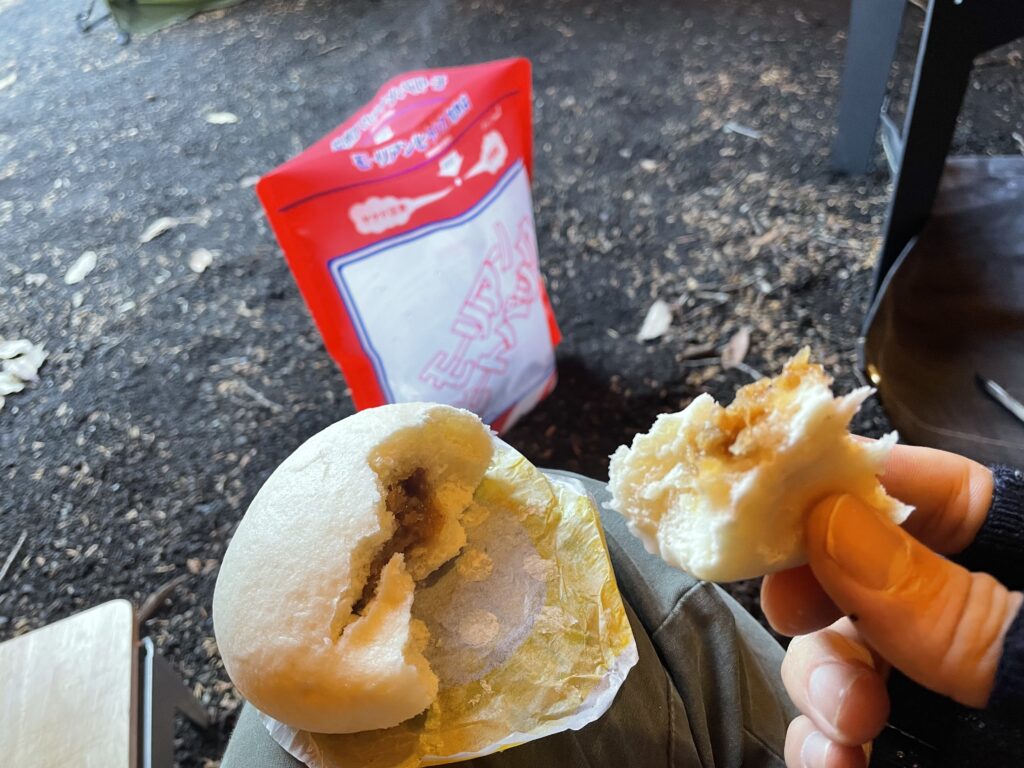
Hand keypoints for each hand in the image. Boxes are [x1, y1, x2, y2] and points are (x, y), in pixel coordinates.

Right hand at [761, 443, 1023, 767]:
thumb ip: (952, 609)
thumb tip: (834, 526)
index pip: (938, 495)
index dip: (857, 487)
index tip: (791, 505)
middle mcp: (981, 625)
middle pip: (861, 573)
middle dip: (824, 600)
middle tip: (803, 620)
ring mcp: (946, 695)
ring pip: (841, 656)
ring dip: (820, 683)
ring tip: (844, 725)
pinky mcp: (921, 756)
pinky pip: (845, 736)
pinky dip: (822, 749)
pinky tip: (832, 764)